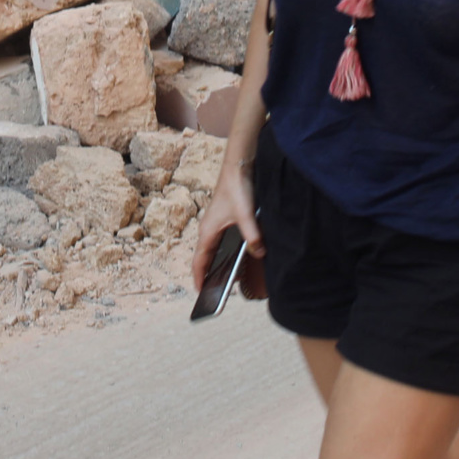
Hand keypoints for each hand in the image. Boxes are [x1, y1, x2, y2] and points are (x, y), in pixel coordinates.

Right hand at [184, 160, 262, 291]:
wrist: (239, 165)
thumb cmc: (236, 188)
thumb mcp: (246, 215)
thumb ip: (252, 236)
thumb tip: (259, 253)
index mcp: (207, 231)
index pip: (199, 260)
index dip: (199, 278)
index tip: (202, 293)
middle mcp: (209, 229)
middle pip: (206, 257)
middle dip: (210, 274)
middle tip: (218, 291)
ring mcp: (217, 224)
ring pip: (215, 249)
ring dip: (219, 263)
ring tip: (231, 277)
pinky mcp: (225, 218)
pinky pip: (223, 241)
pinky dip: (228, 252)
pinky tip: (241, 256)